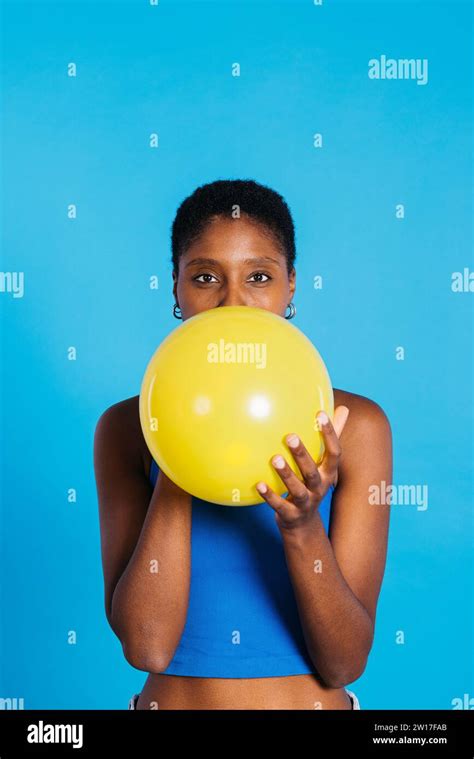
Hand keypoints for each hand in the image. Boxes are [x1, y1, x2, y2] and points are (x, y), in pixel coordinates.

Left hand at [255, 406, 349, 532]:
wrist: (304, 525)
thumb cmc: (311, 485)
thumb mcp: (324, 464)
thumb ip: (331, 438)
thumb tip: (343, 409)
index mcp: (328, 473)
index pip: (334, 453)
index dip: (330, 434)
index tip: (320, 414)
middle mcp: (320, 488)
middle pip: (312, 471)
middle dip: (302, 454)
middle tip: (290, 436)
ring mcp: (306, 503)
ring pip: (297, 489)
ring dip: (286, 474)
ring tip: (274, 458)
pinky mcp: (291, 515)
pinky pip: (279, 505)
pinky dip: (269, 496)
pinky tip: (258, 484)